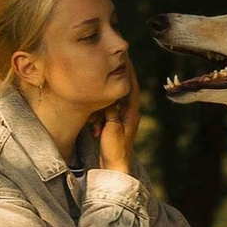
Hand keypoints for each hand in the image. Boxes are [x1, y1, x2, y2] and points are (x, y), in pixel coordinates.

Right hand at [96, 55, 142, 171]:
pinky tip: (95, 111)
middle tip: (109, 63)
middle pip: (123, 90)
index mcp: (132, 112)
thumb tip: (109, 94)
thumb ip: (111, 110)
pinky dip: (101, 109)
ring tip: (99, 86)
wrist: (115, 170)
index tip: (123, 56)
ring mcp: (122, 120)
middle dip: (116, 77)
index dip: (128, 70)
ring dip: (105, 96)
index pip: (132, 86)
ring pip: (114, 100)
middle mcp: (129, 114)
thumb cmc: (115, 150)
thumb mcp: (112, 127)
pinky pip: (108, 111)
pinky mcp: (114, 126)